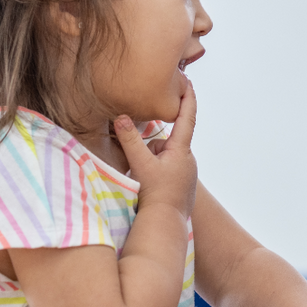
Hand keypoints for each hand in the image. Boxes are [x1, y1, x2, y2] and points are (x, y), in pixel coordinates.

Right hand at [114, 80, 197, 213]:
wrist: (166, 225)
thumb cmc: (156, 196)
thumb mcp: (140, 164)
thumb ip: (130, 140)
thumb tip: (119, 116)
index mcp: (181, 150)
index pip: (186, 116)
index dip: (187, 97)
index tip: (187, 81)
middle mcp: (186, 159)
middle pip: (165, 140)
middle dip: (150, 145)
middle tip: (140, 159)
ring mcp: (184, 173)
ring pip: (161, 156)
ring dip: (149, 161)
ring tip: (142, 179)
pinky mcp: (179, 185)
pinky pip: (163, 170)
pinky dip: (153, 173)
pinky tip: (147, 186)